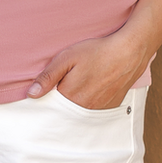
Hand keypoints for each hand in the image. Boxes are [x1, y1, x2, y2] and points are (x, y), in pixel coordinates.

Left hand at [26, 35, 145, 109]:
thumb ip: (48, 77)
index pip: (51, 105)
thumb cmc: (98, 52)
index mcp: (70, 97)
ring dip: (76, 101)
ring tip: (82, 84)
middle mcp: (83, 108)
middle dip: (61, 100)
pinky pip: (94, 110)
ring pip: (79, 110)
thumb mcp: (68, 58)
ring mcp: (98, 109)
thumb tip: (32, 94)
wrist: (129, 52)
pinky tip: (93, 89)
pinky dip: (90, 102)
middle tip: (69, 82)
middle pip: (65, 109)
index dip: (48, 96)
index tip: (50, 88)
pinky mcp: (110, 106)